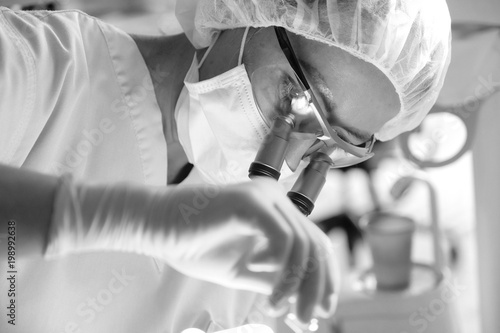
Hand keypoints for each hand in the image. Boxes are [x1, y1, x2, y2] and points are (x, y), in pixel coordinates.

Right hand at [46, 177, 337, 323]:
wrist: (154, 226)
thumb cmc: (193, 244)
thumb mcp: (242, 270)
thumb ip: (273, 279)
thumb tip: (304, 301)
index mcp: (276, 210)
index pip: (315, 242)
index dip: (325, 276)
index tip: (322, 309)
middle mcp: (276, 198)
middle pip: (315, 244)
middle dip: (316, 285)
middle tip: (307, 319)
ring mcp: (264, 196)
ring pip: (301, 244)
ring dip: (294, 283)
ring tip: (275, 307)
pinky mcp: (250, 202)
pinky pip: (282, 238)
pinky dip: (278, 268)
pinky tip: (258, 278)